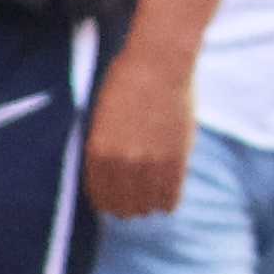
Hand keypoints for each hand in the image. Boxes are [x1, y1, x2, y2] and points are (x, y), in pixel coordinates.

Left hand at [84, 43, 195, 223]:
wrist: (158, 65)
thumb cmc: (127, 84)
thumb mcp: (102, 120)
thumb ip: (104, 150)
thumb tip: (109, 174)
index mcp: (96, 151)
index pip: (99, 195)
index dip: (106, 203)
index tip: (112, 205)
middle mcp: (120, 162)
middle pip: (123, 206)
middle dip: (126, 209)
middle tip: (132, 208)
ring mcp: (149, 162)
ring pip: (147, 205)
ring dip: (148, 207)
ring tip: (150, 204)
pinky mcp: (176, 159)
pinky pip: (171, 196)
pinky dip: (168, 202)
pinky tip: (166, 201)